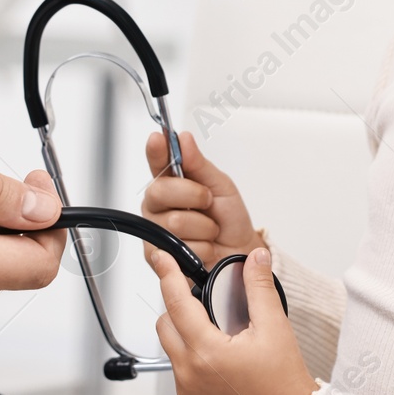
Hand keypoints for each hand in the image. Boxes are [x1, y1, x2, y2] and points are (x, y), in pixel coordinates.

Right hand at [141, 130, 264, 268]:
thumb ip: (200, 165)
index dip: (155, 151)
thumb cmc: (229, 219)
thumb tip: (184, 139)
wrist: (238, 252)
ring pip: (175, 222)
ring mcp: (156, 230)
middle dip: (194, 195)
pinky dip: (203, 247)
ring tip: (209, 229)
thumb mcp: (221, 186)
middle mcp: (158, 205)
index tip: (158, 139)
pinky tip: (204, 246)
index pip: (156, 162)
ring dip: (204, 226)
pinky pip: (181, 247)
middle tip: (208, 201)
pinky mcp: (158, 255)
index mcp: (171, 183)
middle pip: (161, 191)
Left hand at [151, 244, 315, 394]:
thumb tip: (256, 259)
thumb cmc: (285, 383)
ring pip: (172, 351)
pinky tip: (217, 360)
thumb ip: (259, 287)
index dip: (167, 275)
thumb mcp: (274, 326)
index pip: (176, 302)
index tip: (161, 260)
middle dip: (178, 308)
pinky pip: (179, 376)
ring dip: (185, 336)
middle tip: (203, 303)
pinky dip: (191, 362)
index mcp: (207, 352)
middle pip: (165, 327)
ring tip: (216, 335)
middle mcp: (190, 375)